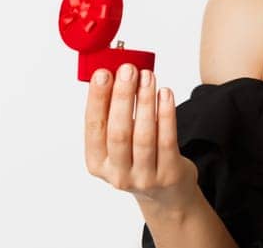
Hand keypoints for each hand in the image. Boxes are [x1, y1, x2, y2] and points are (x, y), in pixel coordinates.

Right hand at [84, 64, 198, 209]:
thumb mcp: (115, 143)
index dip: (97, 99)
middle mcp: (118, 174)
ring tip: (148, 77)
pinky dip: (166, 114)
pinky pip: (167, 140)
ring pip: (144, 135)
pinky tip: (165, 94)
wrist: (165, 192)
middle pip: (119, 132)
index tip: (102, 74)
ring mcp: (144, 178)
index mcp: (96, 163)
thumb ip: (110, 114)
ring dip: (145, 101)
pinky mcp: (169, 175)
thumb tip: (112, 74)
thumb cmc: (137, 158)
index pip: (93, 127)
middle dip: (123, 97)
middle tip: (128, 70)